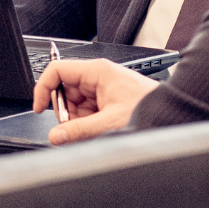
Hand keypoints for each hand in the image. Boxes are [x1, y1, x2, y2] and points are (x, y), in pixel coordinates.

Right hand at [34, 58, 157, 144]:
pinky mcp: (107, 101)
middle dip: (65, 112)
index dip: (44, 88)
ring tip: (93, 130)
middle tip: (73, 127)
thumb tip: (56, 136)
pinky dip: (87, 123)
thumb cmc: (149, 107)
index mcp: (97, 71)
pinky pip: (87, 112)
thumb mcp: (110, 122)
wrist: (170, 114)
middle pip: (65, 91)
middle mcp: (98, 77)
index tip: (38, 108)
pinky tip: (98, 130)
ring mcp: (102, 89)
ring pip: (75, 105)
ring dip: (77, 121)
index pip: (57, 71)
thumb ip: (79, 131)